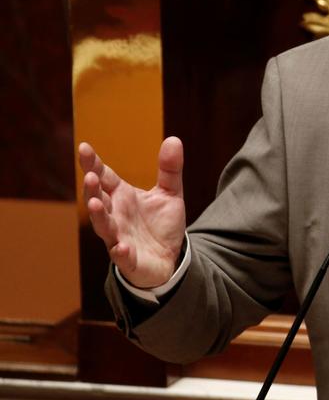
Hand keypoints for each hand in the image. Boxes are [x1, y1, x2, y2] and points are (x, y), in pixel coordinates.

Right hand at [80, 137, 186, 288]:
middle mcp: (115, 215)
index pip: (104, 176)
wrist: (170, 257)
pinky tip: (120, 247)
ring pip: (104, 227)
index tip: (84, 148)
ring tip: (95, 204)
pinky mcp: (130, 260)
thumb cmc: (161, 223)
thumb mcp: (171, 192)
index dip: (93, 164)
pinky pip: (122, 257)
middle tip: (90, 176)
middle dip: (92, 189)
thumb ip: (170, 169)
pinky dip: (120, 253)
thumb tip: (173, 139)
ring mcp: (119, 237)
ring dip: (99, 216)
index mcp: (122, 196)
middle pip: (98, 200)